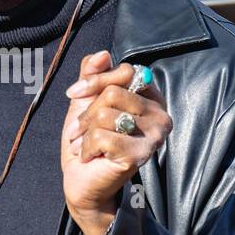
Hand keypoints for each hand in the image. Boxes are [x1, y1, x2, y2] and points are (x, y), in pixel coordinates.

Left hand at [60, 51, 171, 234]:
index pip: (127, 71)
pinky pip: (102, 136)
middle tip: (79, 130)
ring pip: (106, 114)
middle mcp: (160, 115)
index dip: (95, 80)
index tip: (74, 93)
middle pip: (114, 92)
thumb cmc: (87, 139)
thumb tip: (103, 54)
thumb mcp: (86, 100)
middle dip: (87, 111)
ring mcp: (154, 136)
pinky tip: (91, 157)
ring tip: (85, 145)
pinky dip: (86, 147)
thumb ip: (94, 73)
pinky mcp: (140, 155)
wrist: (82, 180)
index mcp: (152, 97)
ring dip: (84, 132)